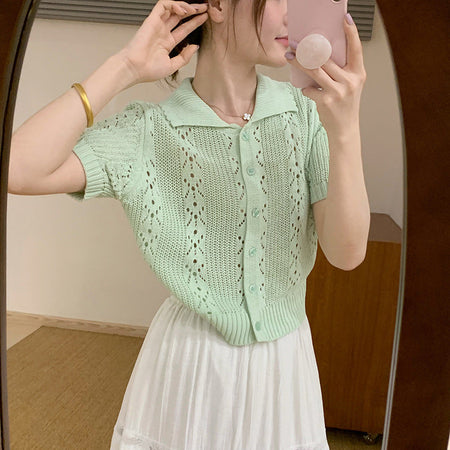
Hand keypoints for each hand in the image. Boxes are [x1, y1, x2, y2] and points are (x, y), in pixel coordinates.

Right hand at [116, 0, 208, 84]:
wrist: (135, 69)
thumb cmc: (148, 70)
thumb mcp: (172, 66)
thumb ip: (184, 57)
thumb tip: (195, 46)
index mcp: (167, 43)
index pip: (184, 29)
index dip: (195, 22)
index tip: (205, 18)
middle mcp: (162, 32)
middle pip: (180, 17)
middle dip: (193, 11)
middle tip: (205, 8)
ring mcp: (157, 25)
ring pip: (173, 9)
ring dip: (185, 6)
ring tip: (195, 10)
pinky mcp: (151, 20)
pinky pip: (163, 5)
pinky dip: (174, 4)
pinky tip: (183, 10)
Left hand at [285, 15, 366, 138]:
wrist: (344, 129)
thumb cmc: (345, 106)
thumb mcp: (350, 85)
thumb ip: (341, 71)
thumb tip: (320, 55)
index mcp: (358, 74)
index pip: (356, 49)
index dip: (352, 33)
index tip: (345, 20)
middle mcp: (350, 81)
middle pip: (326, 59)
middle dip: (309, 49)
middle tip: (297, 42)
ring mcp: (338, 91)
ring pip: (315, 71)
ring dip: (299, 63)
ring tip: (290, 56)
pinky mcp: (326, 101)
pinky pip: (310, 90)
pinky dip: (306, 90)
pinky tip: (308, 91)